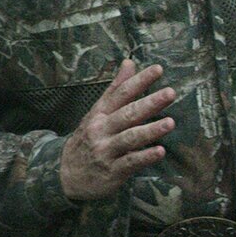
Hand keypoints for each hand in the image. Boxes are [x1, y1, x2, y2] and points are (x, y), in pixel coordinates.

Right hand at [58, 59, 175, 200]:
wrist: (65, 174)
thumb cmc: (87, 139)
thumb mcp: (97, 112)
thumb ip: (115, 89)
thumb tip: (129, 62)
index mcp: (100, 113)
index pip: (121, 93)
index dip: (139, 81)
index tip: (158, 69)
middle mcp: (102, 129)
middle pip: (127, 114)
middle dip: (149, 103)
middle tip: (170, 93)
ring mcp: (106, 150)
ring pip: (130, 137)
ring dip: (150, 130)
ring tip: (170, 122)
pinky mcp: (112, 171)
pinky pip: (130, 162)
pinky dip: (145, 157)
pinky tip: (160, 151)